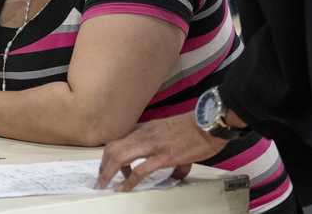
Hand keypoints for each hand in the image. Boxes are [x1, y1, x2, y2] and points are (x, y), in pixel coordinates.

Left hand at [96, 114, 227, 191]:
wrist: (210, 123)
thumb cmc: (196, 127)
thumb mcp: (174, 133)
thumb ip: (169, 150)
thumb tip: (175, 172)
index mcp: (148, 128)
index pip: (121, 139)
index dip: (110, 154)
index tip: (107, 165)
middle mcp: (146, 134)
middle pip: (114, 147)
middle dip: (103, 164)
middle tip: (101, 178)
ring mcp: (154, 145)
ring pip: (120, 156)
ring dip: (109, 172)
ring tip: (105, 184)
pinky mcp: (164, 156)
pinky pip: (140, 170)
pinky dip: (129, 181)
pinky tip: (124, 188)